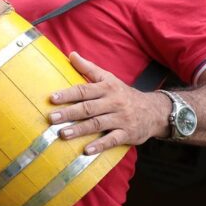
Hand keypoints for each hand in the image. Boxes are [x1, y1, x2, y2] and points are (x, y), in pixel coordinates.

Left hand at [48, 52, 168, 154]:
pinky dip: (100, 145)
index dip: (68, 94)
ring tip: (63, 134)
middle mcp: (113, 102)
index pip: (84, 90)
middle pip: (88, 108)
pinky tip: (86, 151)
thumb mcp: (108, 78)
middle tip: (52, 118)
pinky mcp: (127, 133)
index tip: (52, 98)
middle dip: (69, 113)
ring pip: (98, 124)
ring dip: (80, 130)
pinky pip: (112, 140)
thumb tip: (71, 54)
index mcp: (107, 88)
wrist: (154, 111)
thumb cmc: (123, 94)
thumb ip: (88, 68)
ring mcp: (121, 119)